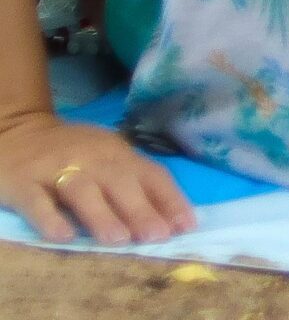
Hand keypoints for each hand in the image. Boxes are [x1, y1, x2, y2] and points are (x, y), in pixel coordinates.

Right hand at [0, 110, 193, 244]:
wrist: (18, 132)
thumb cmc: (74, 155)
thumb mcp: (109, 160)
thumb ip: (136, 183)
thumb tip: (173, 219)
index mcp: (118, 154)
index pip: (151, 175)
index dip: (171, 199)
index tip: (187, 226)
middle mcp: (92, 158)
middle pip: (120, 182)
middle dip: (141, 209)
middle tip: (157, 236)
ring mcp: (56, 169)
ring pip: (82, 190)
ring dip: (103, 214)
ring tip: (119, 240)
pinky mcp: (23, 182)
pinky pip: (37, 200)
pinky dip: (50, 218)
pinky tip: (63, 236)